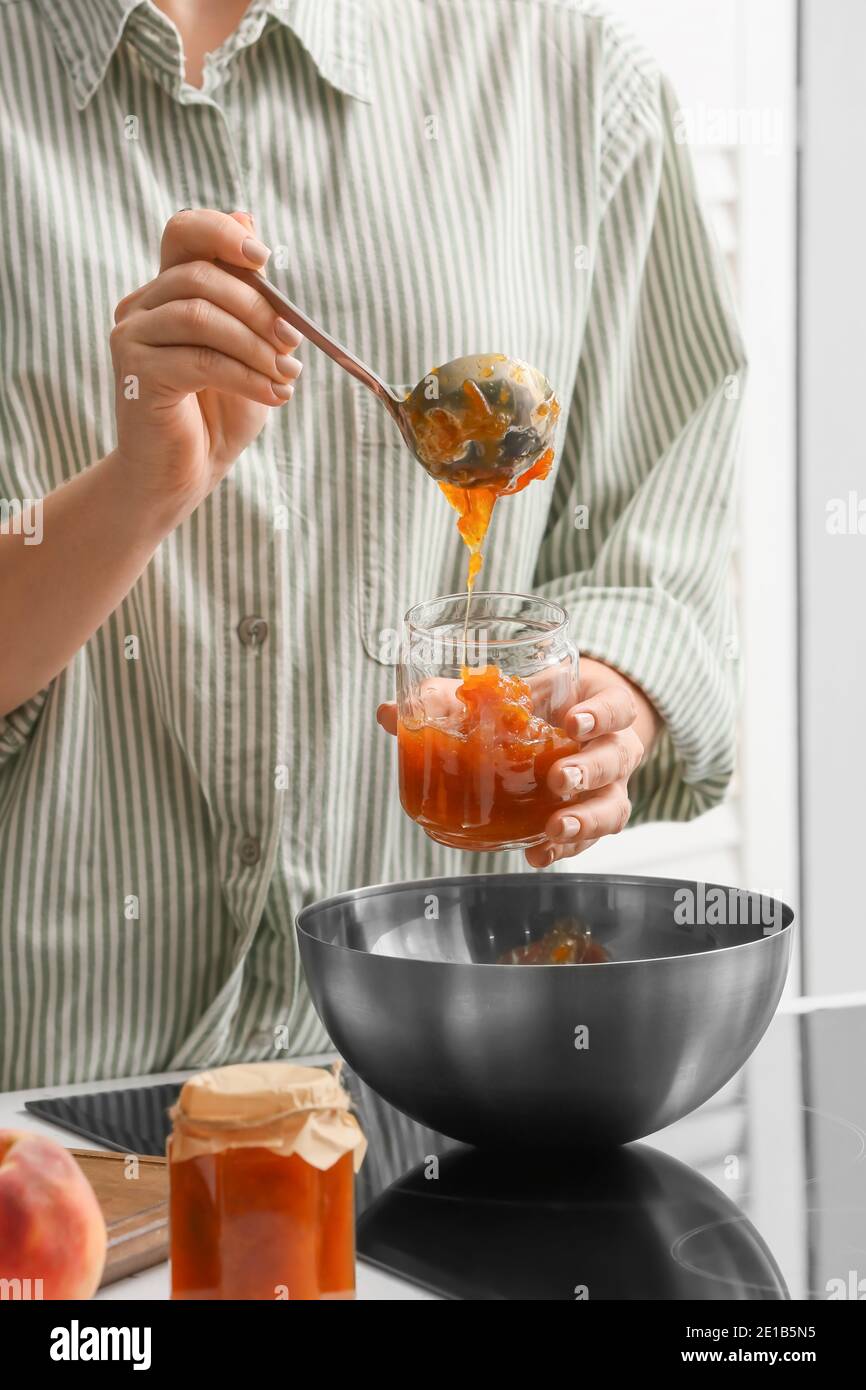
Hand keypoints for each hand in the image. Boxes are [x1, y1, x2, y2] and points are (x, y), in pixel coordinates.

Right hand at [109, 208, 302, 526]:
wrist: (186, 473)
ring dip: (255, 345)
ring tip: (286, 376)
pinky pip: (200, 360)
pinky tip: (275, 396)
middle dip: (258, 307)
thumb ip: (250, 297)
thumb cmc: (220, 412)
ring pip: (200, 315)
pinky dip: (246, 376)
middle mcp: (142, 307)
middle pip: (201, 276)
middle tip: (293, 342)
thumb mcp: (249, 350)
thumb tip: (251, 222)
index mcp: (168, 291)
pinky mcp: (137, 373)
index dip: (221, 232)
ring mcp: (133, 338)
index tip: (264, 259)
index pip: (183, 232)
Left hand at [376, 657, 659, 865]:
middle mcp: (614, 750)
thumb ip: (456, 697)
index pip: (615, 709)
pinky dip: (563, 849)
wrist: (584, 725)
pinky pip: (588, 840)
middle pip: (615, 761)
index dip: (599, 715)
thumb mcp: (516, 691)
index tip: (572, 722)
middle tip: (559, 779)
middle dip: (588, 771)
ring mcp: (609, 788)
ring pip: (612, 808)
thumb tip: (388, 712)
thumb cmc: (548, 704)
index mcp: (602, 710)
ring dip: (584, 820)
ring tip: (554, 828)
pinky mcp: (594, 818)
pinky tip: (536, 855)